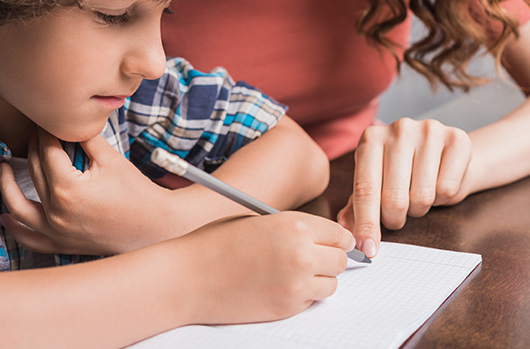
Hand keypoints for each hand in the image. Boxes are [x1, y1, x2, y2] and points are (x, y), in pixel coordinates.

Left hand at [0, 128, 175, 254]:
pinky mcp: (62, 244)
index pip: (46, 152)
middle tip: (34, 133)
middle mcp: (56, 212)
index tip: (43, 121)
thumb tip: (68, 120)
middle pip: (34, 172)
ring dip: (8, 186)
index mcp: (67, 188)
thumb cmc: (137, 192)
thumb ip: (86, 138)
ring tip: (2, 168)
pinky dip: (16, 228)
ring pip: (20, 207)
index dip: (44, 133)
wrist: (155, 226)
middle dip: (32, 148)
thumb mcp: (111, 159)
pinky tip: (6, 216)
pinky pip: (31, 239)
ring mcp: (57, 232)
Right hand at [173, 212, 355, 323]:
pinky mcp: (287, 307)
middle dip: (330, 258)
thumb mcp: (258, 221)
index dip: (336, 238)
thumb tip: (318, 238)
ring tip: (294, 273)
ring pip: (331, 284)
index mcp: (294, 225)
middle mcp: (301, 253)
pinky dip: (303, 295)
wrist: (188, 277)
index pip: (339, 234)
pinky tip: (280, 286)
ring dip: (319, 279)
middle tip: (314, 258)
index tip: (332, 242)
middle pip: (341, 260)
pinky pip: (311, 301)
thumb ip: (292, 228)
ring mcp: (296, 284)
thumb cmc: (216, 244)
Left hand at [337, 118, 475, 257]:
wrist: (446, 153)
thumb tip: (345, 228)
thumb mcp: (376, 182)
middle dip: (395, 219)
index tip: (368, 250)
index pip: (365, 189)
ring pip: (423, 196)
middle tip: (397, 217)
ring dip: (420, 209)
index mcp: (371, 139)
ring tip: (418, 196)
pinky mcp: (457, 139)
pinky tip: (439, 184)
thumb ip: (358, 204)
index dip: (367, 224)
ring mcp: (429, 131)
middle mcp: (398, 130)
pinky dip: (442, 198)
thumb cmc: (404, 171)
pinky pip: (448, 189)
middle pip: (394, 198)